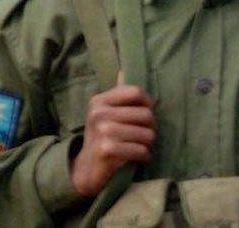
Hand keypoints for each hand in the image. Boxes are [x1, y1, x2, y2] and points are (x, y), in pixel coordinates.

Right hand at [70, 83, 156, 197]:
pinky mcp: (108, 150)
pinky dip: (144, 156)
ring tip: (140, 146)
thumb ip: (117, 95)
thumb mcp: (103, 113)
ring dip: (149, 144)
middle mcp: (99, 113)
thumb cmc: (100, 137)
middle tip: (145, 135)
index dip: (148, 103)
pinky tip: (136, 157)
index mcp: (99, 101)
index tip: (146, 113)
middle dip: (152, 128)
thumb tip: (124, 71)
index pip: (135, 92)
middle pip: (146, 115)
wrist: (86, 168)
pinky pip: (142, 151)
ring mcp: (103, 131)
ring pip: (148, 135)